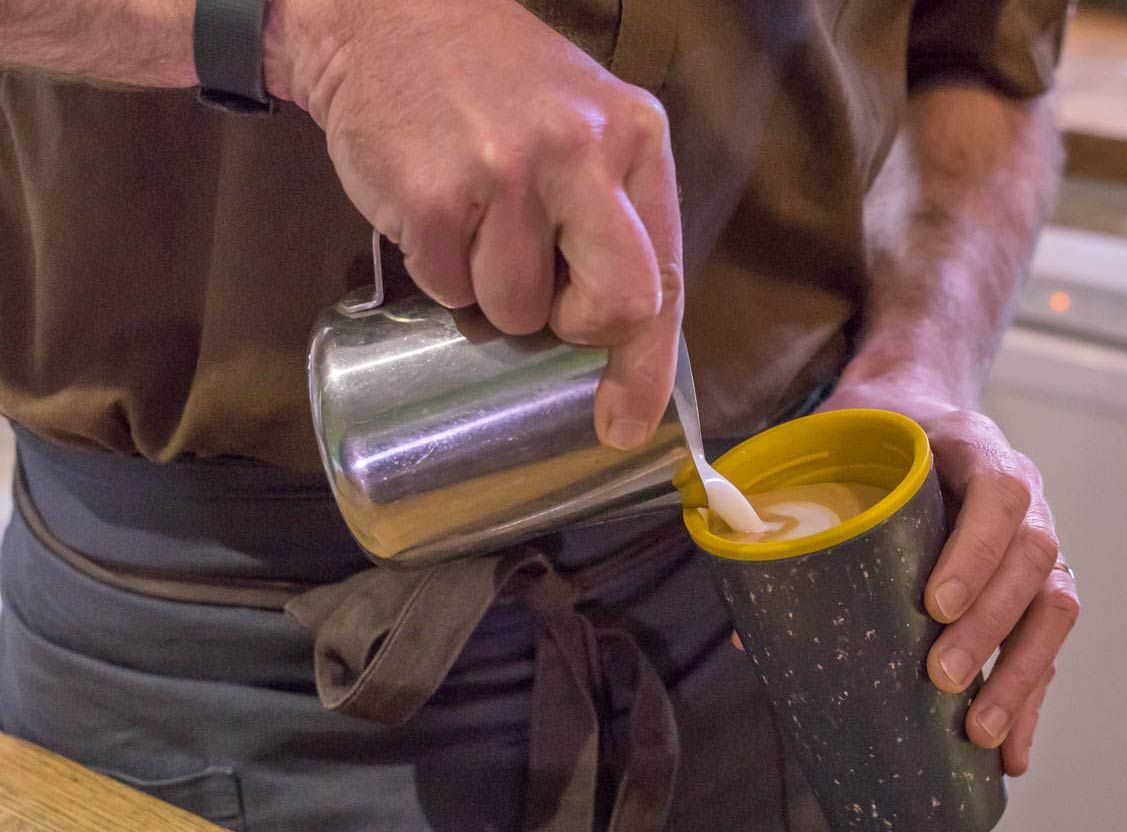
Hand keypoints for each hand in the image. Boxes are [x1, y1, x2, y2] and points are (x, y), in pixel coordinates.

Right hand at [265, 0, 681, 450]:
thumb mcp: (587, 126)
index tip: (625, 423)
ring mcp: (505, 173)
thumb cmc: (497, 89)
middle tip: (544, 302)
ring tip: (478, 222)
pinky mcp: (433, 196)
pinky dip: (439, 271)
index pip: (664, 276)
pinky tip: (438, 211)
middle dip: (576, 328)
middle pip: (616, 306)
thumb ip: (616, 217)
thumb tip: (619, 349)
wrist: (387, 19)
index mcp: (635, 137)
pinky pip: (447, 289)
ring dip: (491, 292)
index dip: (646, 364)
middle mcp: (580, 151)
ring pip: (517, 310)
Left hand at [822, 384, 1078, 776]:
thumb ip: (792, 522)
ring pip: (1054, 607)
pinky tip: (1011, 754)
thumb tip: (748, 638)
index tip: (934, 606)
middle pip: (1035, 559)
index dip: (975, 551)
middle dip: (991, 628)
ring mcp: (1036, 540)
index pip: (1000, 494)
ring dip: (1022, 674)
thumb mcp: (832, 451)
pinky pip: (1046, 643)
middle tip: (939, 679)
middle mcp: (1024, 494)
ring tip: (979, 733)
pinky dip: (1032, 699)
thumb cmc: (868, 437)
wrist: (912, 406)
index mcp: (975, 449)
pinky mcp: (1034, 587)